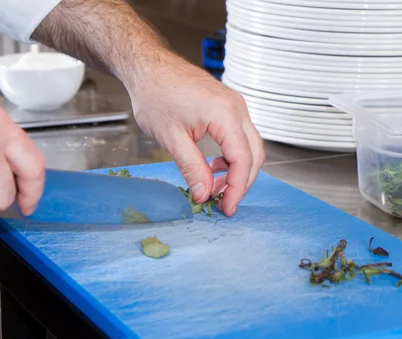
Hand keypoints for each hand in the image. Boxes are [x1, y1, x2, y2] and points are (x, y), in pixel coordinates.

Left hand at [129, 54, 264, 215]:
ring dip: (237, 170)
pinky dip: (232, 155)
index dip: (237, 189)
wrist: (148, 67)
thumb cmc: (155, 94)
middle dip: (241, 183)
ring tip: (215, 187)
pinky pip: (239, 136)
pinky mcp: (227, 106)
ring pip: (249, 146)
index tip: (227, 208)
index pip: (243, 160)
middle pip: (254, 154)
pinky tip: (214, 166)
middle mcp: (236, 107)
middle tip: (223, 203)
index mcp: (225, 114)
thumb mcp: (171, 138)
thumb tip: (204, 194)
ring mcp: (234, 105)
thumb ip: (192, 168)